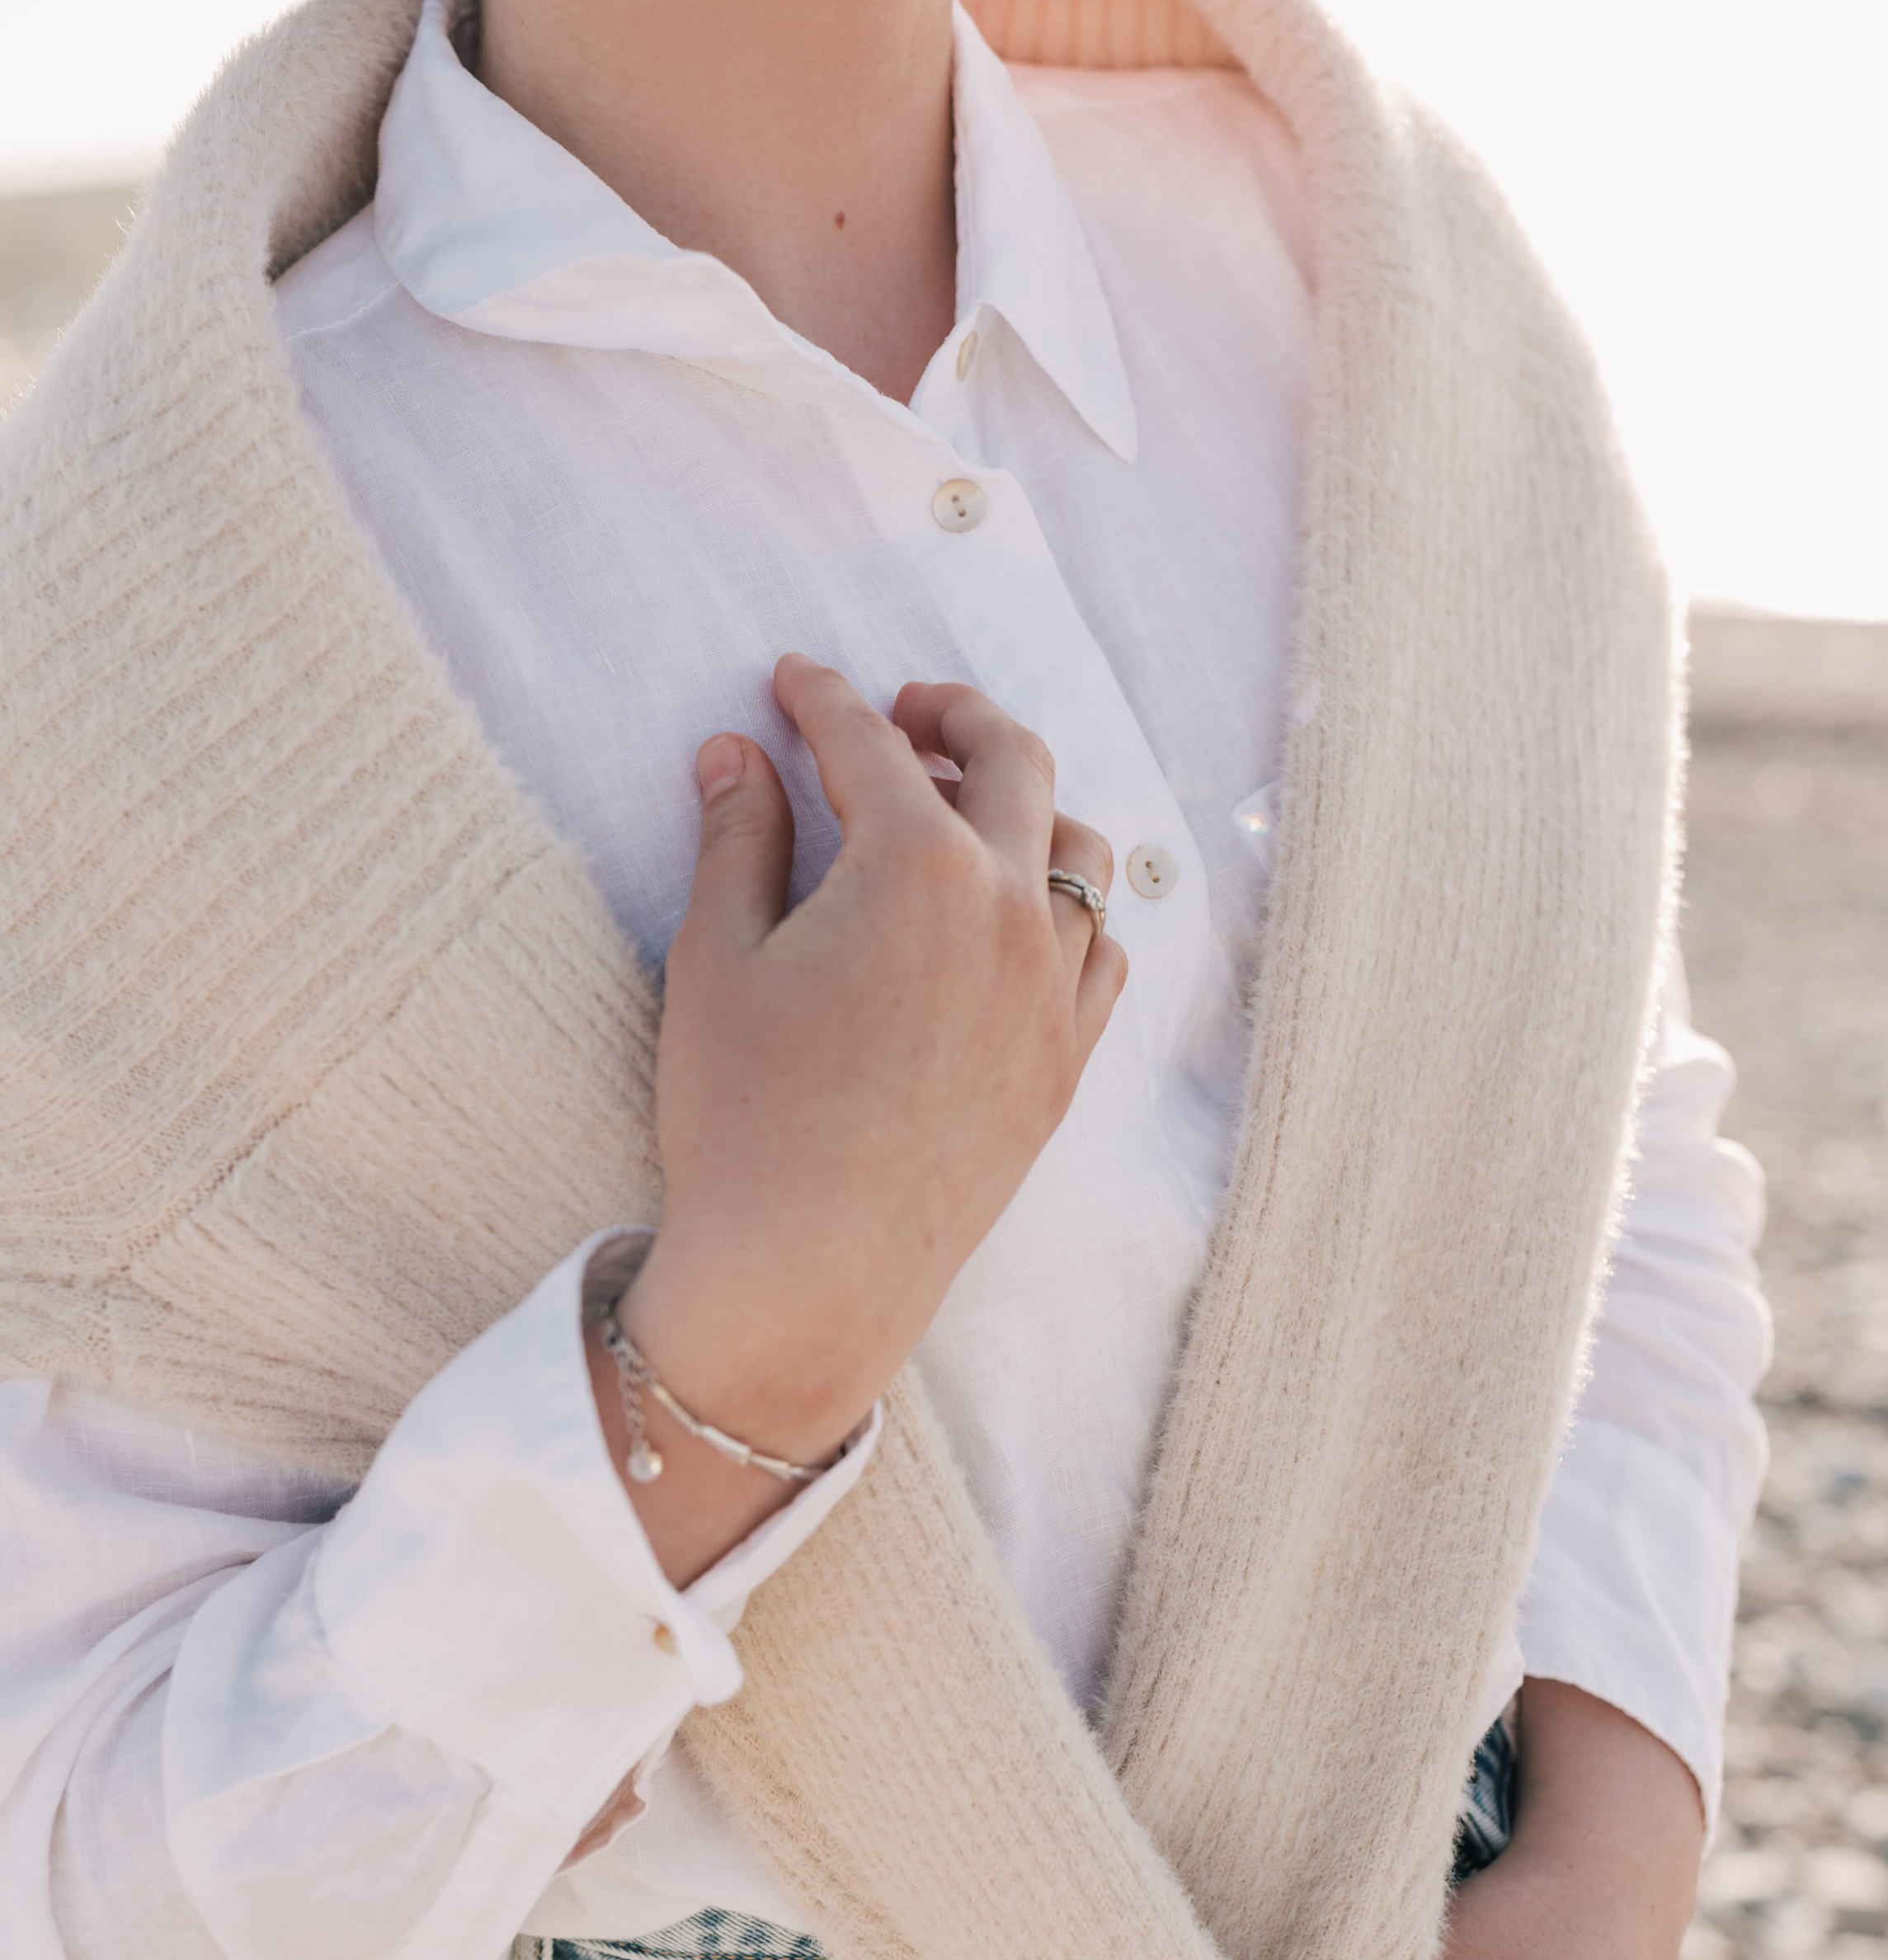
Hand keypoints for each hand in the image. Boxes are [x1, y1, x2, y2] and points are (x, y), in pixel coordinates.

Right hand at [590, 655, 1125, 1584]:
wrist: (809, 1276)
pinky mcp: (1066, 1061)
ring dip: (1027, 808)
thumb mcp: (715, 961)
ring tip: (963, 814)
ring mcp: (1054, 990)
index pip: (869, 745)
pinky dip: (1067, 910)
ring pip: (1082, 852)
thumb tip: (735, 755)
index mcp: (918, 866)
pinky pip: (1101, 951)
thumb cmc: (743, 1118)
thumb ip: (736, 839)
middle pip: (1014, 760)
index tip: (793, 684)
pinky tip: (1014, 919)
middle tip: (902, 715)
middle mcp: (1011, 912)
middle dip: (955, 717)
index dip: (822, 700)